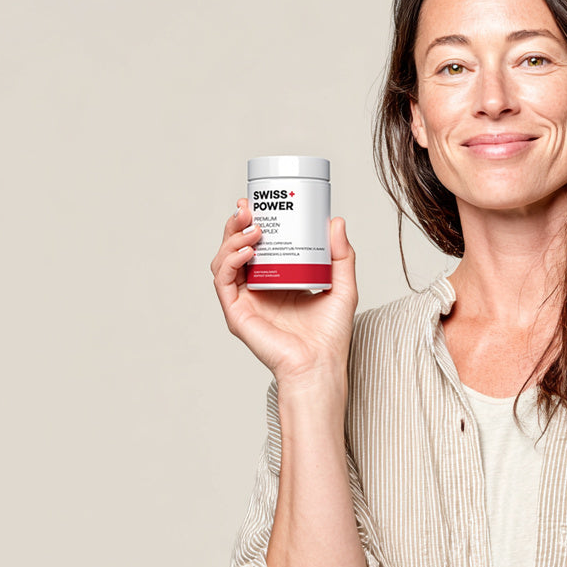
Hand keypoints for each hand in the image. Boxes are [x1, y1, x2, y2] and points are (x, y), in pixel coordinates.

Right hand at [210, 199, 358, 383]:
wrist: (320, 364)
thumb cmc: (331, 334)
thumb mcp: (343, 286)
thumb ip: (342, 256)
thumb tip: (336, 221)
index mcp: (278, 280)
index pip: (259, 245)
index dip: (253, 223)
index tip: (259, 202)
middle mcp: (257, 289)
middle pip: (236, 248)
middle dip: (237, 224)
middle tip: (248, 207)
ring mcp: (245, 301)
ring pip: (224, 261)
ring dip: (232, 239)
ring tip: (252, 228)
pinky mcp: (236, 313)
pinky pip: (224, 281)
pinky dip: (230, 261)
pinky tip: (246, 251)